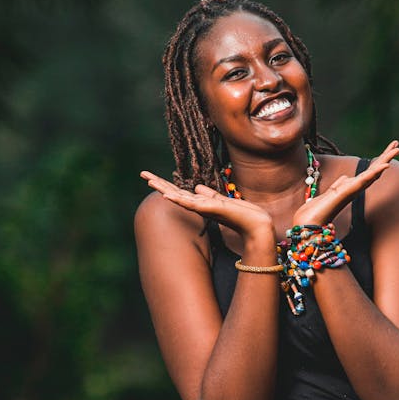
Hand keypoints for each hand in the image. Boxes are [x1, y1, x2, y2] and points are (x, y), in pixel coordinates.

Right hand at [140, 171, 273, 237]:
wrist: (255, 225)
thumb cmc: (242, 214)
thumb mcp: (222, 200)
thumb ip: (209, 195)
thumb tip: (196, 187)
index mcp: (201, 203)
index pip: (180, 192)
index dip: (166, 184)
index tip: (151, 177)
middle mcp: (199, 206)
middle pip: (174, 192)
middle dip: (159, 184)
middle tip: (142, 174)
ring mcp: (203, 209)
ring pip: (179, 197)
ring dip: (164, 189)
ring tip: (149, 181)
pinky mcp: (210, 209)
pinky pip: (191, 204)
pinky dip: (178, 199)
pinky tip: (167, 195)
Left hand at [290, 141, 398, 227]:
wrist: (310, 222)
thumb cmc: (317, 210)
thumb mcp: (330, 191)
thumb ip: (339, 184)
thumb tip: (345, 177)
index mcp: (352, 187)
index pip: (369, 171)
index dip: (379, 160)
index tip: (388, 148)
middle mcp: (355, 189)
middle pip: (375, 170)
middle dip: (386, 157)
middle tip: (397, 144)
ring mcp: (353, 190)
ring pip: (374, 172)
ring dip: (385, 160)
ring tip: (397, 149)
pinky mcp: (348, 191)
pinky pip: (364, 180)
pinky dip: (376, 172)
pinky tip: (385, 165)